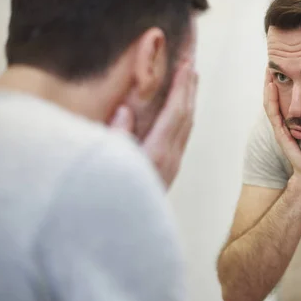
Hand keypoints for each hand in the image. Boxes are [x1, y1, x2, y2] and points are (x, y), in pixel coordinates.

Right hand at [110, 60, 198, 188]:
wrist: (126, 237)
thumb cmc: (110, 199)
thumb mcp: (108, 165)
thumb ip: (117, 136)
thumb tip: (126, 110)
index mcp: (156, 153)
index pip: (175, 113)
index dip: (182, 88)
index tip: (187, 65)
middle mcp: (170, 158)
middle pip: (186, 116)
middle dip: (189, 89)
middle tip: (192, 63)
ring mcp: (172, 165)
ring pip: (186, 126)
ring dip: (189, 101)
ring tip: (189, 80)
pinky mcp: (168, 171)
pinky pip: (181, 136)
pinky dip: (183, 116)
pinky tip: (179, 111)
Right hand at [264, 71, 300, 183]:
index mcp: (294, 121)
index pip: (287, 99)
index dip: (284, 83)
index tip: (284, 65)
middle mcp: (286, 123)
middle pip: (275, 99)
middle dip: (271, 82)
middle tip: (269, 65)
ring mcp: (281, 130)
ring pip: (271, 104)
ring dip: (267, 87)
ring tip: (267, 72)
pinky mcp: (282, 135)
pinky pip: (274, 115)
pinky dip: (271, 100)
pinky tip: (271, 88)